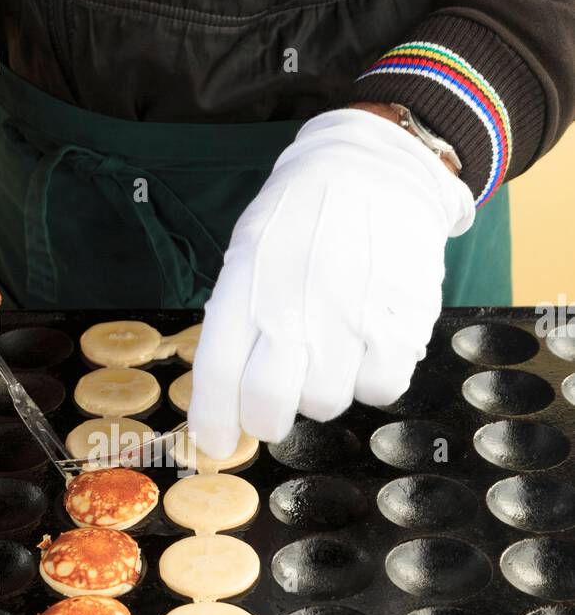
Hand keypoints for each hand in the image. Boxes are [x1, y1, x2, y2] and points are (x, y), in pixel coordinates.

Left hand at [188, 107, 474, 457]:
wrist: (376, 168)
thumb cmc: (303, 218)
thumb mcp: (249, 252)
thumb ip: (235, 321)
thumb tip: (224, 397)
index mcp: (245, 285)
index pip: (217, 373)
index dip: (213, 422)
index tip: (215, 446)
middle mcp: (294, 306)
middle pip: (269, 406)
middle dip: (267, 419)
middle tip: (275, 405)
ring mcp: (350, 318)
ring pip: (325, 404)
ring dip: (322, 390)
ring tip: (331, 347)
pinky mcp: (401, 324)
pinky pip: (380, 390)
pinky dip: (373, 379)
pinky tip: (367, 344)